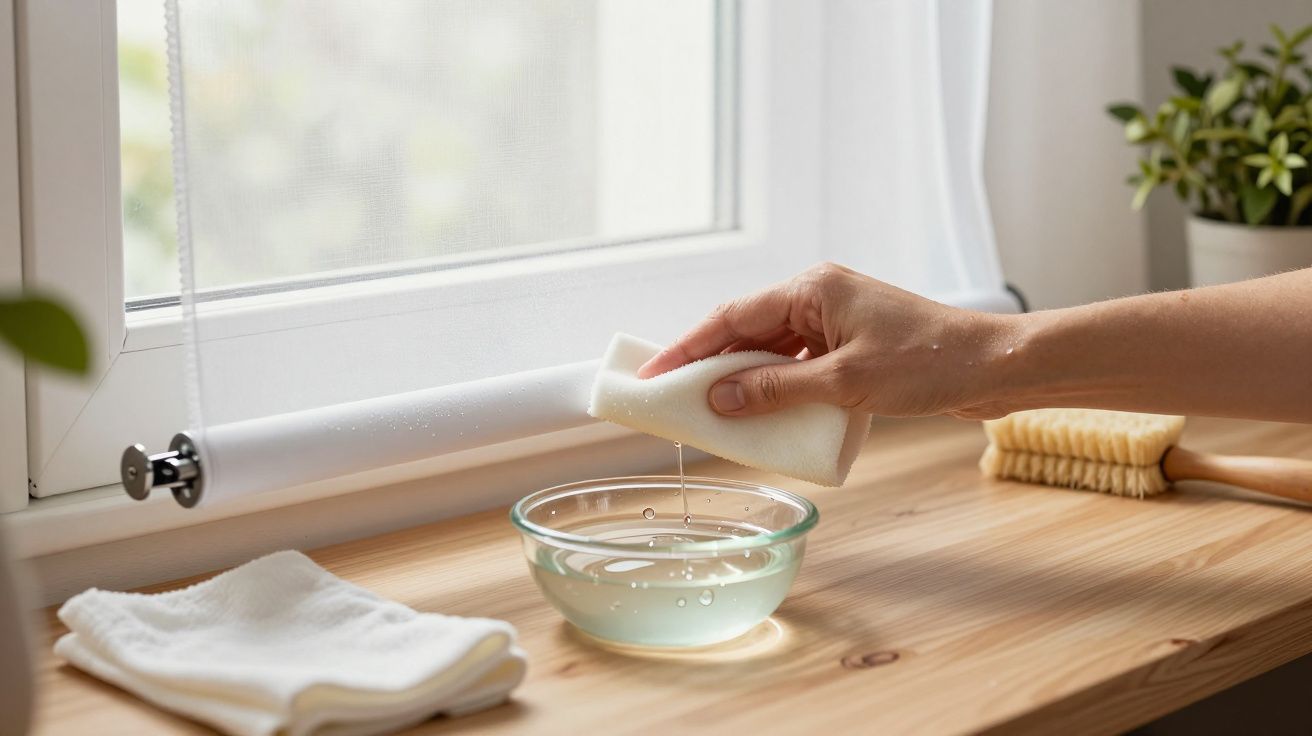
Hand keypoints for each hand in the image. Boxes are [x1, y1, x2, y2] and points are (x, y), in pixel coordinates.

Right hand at [638, 263, 1018, 418]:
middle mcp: (819, 296)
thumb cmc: (930, 363)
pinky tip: (762, 414)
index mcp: (812, 290)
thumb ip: (776, 390)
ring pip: (771, 349)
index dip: (688, 348)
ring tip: (708, 412)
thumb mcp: (844, 383)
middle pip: (746, 330)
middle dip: (709, 364)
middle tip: (669, 397)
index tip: (652, 375)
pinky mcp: (852, 344)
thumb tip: (719, 401)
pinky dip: (776, 386)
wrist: (996, 366)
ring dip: (743, 379)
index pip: (732, 317)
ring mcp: (837, 320)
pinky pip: (798, 363)